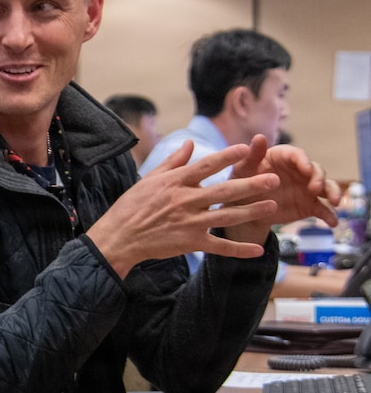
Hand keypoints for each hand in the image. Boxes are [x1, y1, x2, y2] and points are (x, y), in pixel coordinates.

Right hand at [88, 140, 280, 277]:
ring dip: (251, 211)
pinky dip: (238, 249)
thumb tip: (190, 144)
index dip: (227, 157)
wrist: (120, 236)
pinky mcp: (190, 243)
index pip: (206, 166)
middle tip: (273, 178)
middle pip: (224, 191)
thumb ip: (173, 162)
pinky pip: (219, 246)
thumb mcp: (149, 179)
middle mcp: (185, 201)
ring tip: (272, 205)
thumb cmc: (131, 206)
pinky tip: (257, 249)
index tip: (246, 148)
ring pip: (226, 216)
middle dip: (251, 184)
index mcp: (175, 183)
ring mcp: (189, 223)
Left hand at [223, 136, 340, 244]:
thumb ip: (252, 155)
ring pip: (326, 187)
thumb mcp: (242, 170)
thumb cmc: (241, 182)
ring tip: (334, 202)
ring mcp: (306, 188)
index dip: (304, 161)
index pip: (298, 155)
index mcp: (283, 158)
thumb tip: (258, 137)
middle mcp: (299, 171)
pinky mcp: (309, 205)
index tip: (306, 168)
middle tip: (315, 188)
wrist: (243, 209)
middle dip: (319, 178)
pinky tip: (333, 222)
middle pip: (316, 170)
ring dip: (333, 192)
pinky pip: (323, 209)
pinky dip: (330, 215)